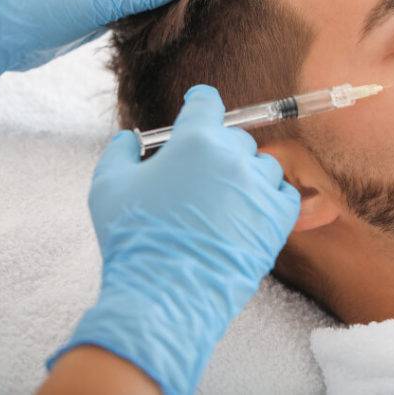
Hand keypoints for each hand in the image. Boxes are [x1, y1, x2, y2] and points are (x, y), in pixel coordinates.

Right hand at [46, 85, 300, 394]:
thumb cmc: (135, 239)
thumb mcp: (108, 187)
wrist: (165, 292)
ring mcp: (260, 186)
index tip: (199, 103)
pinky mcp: (278, 217)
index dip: (200, 102)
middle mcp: (233, 156)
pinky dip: (271, 199)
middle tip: (201, 176)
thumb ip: (119, 151)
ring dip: (247, 176)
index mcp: (195, 140)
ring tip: (223, 202)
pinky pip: (285, 194)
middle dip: (218, 151)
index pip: (207, 103)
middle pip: (236, 138)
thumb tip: (129, 138)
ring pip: (264, 165)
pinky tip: (250, 212)